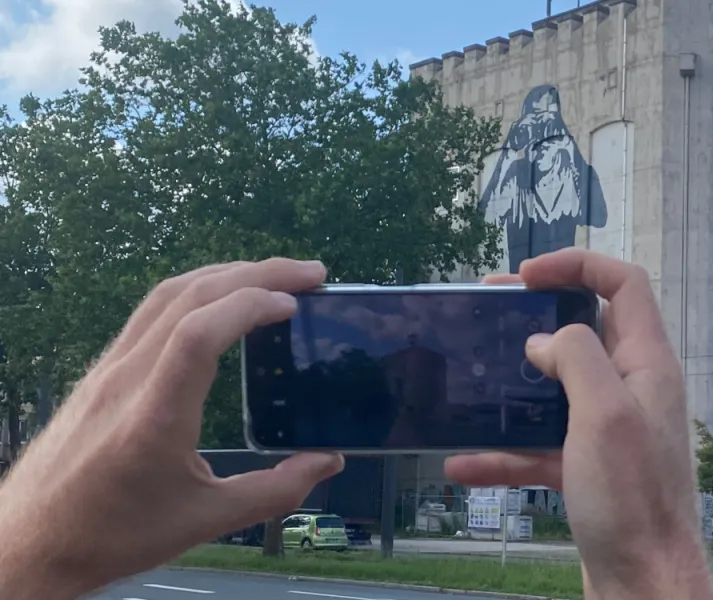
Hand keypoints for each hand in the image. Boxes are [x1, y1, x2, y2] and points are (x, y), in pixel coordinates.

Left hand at [0, 259, 344, 599]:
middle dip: (256, 273)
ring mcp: (109, 369)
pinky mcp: (101, 372)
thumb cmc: (116, 534)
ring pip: (166, 295)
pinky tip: (221, 301)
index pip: (199, 333)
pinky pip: (150, 312)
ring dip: (225, 273)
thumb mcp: (204, 520)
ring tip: (273, 277)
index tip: (294, 305)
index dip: (250, 305)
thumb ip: (274, 490)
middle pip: (189, 296)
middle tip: (310, 273)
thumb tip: (329, 463)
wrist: (33, 542)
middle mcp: (127, 378)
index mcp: (155, 415)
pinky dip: (195, 291)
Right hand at [445, 249, 712, 599]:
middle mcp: (633, 391)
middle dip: (535, 319)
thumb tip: (543, 342)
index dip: (577, 266)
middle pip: (585, 332)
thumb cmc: (632, 500)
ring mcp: (611, 432)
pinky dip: (504, 453)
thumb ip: (576, 359)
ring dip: (512, 388)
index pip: (624, 285)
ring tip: (467, 381)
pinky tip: (463, 466)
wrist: (643, 583)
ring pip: (556, 392)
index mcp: (647, 364)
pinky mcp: (590, 471)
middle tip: (485, 312)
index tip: (526, 276)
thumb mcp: (603, 415)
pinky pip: (541, 448)